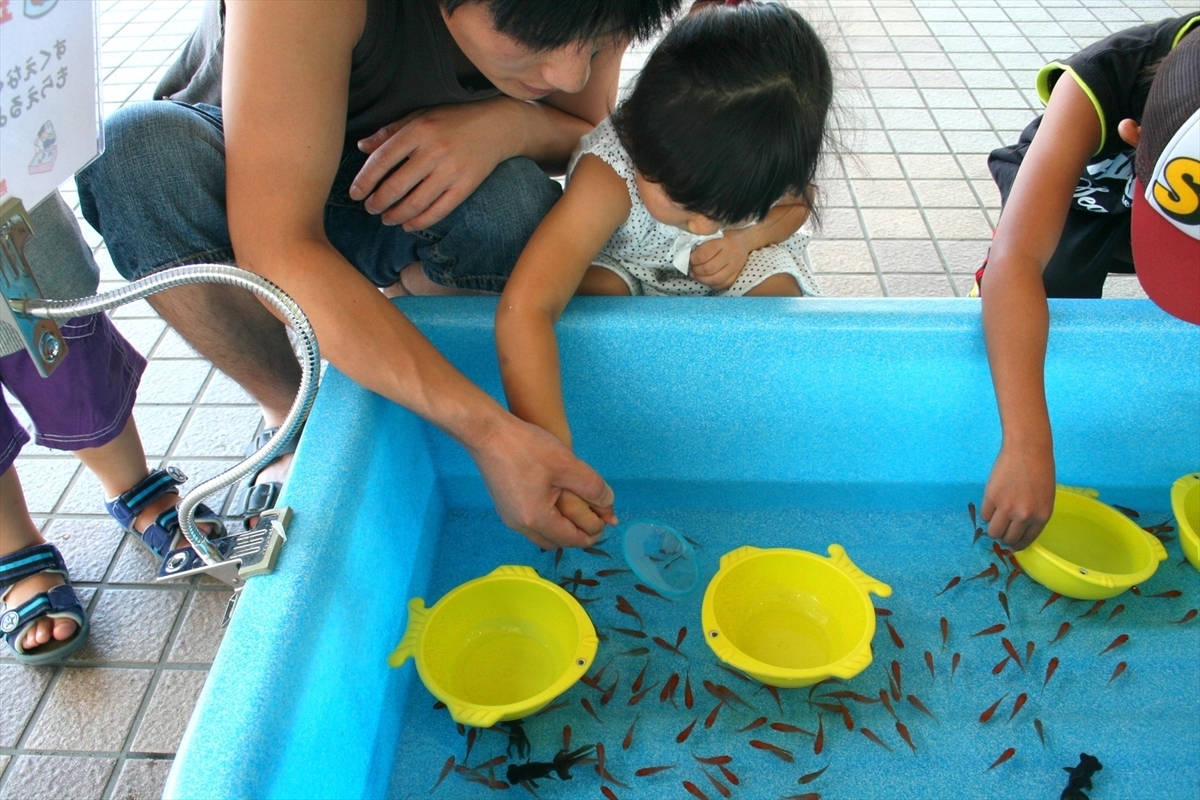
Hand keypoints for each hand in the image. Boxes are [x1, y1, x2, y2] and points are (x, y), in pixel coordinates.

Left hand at [349, 99, 519, 230]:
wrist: (497, 126)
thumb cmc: (453, 120)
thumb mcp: (420, 117)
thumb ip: (390, 132)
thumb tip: (362, 147)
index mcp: (418, 130)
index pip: (383, 159)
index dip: (365, 180)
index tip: (355, 193)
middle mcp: (434, 151)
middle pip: (397, 185)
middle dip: (378, 202)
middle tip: (370, 208)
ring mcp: (451, 170)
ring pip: (416, 202)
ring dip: (396, 215)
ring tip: (386, 218)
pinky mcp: (466, 186)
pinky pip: (439, 211)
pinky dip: (420, 221)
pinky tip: (408, 224)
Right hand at [468, 415, 616, 549]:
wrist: (487, 433)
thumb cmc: (526, 447)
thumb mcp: (567, 464)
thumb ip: (592, 487)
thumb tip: (609, 504)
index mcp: (536, 518)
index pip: (570, 539)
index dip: (592, 534)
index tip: (606, 524)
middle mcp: (520, 524)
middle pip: (555, 543)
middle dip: (576, 536)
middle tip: (594, 522)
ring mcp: (509, 516)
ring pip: (541, 536)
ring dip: (561, 530)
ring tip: (577, 515)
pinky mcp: (504, 506)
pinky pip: (530, 524)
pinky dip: (547, 522)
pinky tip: (555, 506)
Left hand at [689, 230, 751, 291]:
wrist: (744, 240)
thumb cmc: (724, 236)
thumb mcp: (713, 234)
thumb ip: (702, 243)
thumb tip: (687, 255)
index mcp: (723, 242)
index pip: (703, 255)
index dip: (692, 259)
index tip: (689, 258)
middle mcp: (731, 254)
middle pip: (708, 269)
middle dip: (696, 270)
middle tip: (692, 268)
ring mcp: (735, 266)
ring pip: (715, 279)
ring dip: (702, 279)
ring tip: (696, 275)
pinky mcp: (737, 275)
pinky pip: (723, 285)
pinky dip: (712, 284)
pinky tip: (706, 279)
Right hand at [981, 442, 1055, 550]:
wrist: (1028, 449)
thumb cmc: (1040, 470)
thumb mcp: (1045, 498)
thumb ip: (1034, 514)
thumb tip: (1018, 529)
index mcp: (1041, 516)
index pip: (1027, 540)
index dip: (1017, 544)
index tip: (1012, 544)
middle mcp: (1024, 516)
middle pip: (1008, 538)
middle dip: (1004, 536)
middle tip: (1002, 528)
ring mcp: (1007, 507)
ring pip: (994, 531)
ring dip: (993, 527)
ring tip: (996, 516)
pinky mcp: (991, 497)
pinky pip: (985, 515)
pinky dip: (987, 512)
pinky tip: (993, 502)